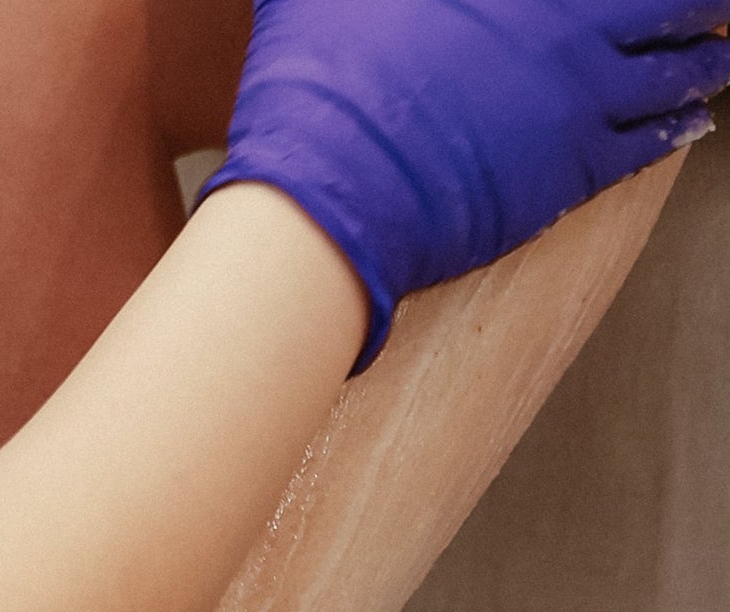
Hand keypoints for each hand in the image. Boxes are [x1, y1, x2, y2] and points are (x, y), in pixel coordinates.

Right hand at [203, 0, 729, 369]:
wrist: (327, 199)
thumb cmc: (314, 91)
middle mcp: (561, 19)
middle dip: (691, 1)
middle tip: (708, 3)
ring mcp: (575, 92)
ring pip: (671, 65)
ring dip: (700, 56)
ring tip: (714, 53)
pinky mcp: (572, 168)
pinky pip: (648, 142)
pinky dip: (676, 127)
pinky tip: (691, 123)